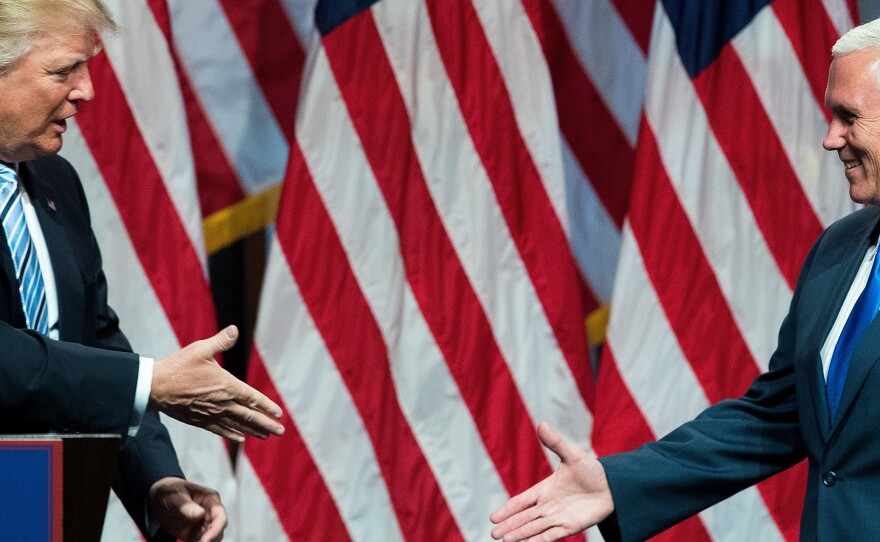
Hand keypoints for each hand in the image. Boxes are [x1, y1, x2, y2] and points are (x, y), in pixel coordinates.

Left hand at [149, 477, 225, 541]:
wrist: (159, 499)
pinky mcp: (196, 534)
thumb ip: (186, 505)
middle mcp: (210, 512)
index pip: (220, 515)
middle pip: (218, 529)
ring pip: (213, 538)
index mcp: (210, 499)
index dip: (216, 528)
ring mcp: (204, 524)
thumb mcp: (175, 496)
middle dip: (211, 539)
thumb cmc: (169, 491)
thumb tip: (200, 514)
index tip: (205, 540)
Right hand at [150, 325, 284, 441]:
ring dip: (253, 431)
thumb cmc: (179, 366)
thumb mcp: (202, 349)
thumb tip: (235, 329)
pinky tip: (240, 438)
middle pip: (249, 416)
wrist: (155, 387)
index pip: (253, 398)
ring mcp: (211, 414)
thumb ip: (221, 341)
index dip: (267, 406)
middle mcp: (222, 403)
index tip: (280, 413)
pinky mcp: (199, 420)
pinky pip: (220, 430)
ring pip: (237, 425)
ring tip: (266, 435)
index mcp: (227, 386)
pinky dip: (232, 434)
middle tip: (281, 431)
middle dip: (267, 424)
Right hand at [490, 423, 613, 540]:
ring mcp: (558, 517)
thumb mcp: (572, 454)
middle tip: (493, 534)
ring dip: (520, 534)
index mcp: (545, 489)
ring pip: (534, 528)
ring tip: (504, 541)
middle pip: (524, 517)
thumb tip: (542, 424)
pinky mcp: (570, 526)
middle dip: (509, 525)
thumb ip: (555, 443)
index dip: (508, 509)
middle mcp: (548, 505)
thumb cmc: (591, 469)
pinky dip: (538, 541)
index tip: (493, 517)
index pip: (521, 501)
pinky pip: (551, 535)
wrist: (613, 486)